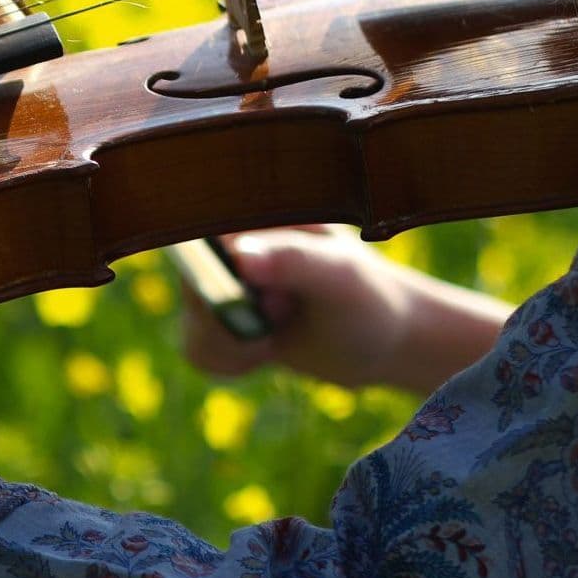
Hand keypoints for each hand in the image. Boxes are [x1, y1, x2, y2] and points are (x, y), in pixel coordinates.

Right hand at [180, 226, 512, 393]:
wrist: (385, 340)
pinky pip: (198, 349)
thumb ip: (293, 261)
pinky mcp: (223, 320)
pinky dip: (227, 361)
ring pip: (193, 325)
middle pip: (192, 287)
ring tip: (274, 338)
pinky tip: (263, 352)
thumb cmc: (370, 297)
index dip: (212, 279)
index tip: (248, 301)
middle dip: (228, 322)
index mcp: (255, 216)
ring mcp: (224, 283)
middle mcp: (230, 245)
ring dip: (230, 346)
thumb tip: (239, 254)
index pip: (198, 240)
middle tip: (277, 321)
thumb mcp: (339, 277)